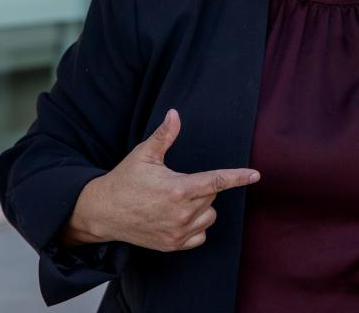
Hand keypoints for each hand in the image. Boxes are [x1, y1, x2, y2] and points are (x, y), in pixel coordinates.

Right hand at [62, 109, 259, 251]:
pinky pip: (200, 235)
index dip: (238, 177)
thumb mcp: (144, 154)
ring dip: (202, 207)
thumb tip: (175, 114)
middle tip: (178, 183)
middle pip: (212, 196)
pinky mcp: (173, 245)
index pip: (216, 182)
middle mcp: (181, 213)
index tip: (255, 175)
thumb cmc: (125, 180)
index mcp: (178, 189)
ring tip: (178, 201)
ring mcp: (178, 231)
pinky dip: (196, 226)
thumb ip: (164, 135)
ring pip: (209, 216)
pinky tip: (180, 217)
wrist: (103, 212)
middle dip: (202, 187)